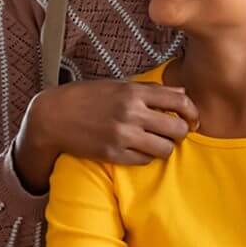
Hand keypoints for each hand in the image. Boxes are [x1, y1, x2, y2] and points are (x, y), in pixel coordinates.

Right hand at [12, 80, 200, 192]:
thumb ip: (150, 90)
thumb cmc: (86, 97)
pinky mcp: (113, 154)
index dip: (193, 112)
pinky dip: (146, 157)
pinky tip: (138, 149)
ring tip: (156, 143)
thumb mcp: (118, 85)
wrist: (53, 116)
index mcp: (133, 92)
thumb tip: (182, 95)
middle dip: (181, 132)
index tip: (193, 118)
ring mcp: (122, 135)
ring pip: (165, 149)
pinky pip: (145, 161)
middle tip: (174, 133)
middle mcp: (131, 113)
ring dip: (165, 147)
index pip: (179, 102)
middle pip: (177, 129)